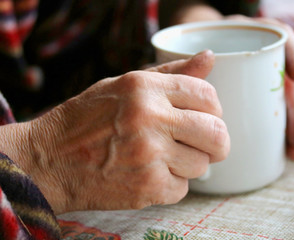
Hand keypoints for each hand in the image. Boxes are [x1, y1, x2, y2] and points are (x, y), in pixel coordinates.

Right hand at [24, 50, 228, 213]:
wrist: (49, 160)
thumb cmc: (87, 119)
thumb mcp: (126, 85)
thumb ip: (171, 73)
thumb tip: (209, 58)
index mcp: (144, 87)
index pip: (208, 96)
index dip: (213, 109)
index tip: (205, 117)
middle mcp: (149, 118)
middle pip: (217, 134)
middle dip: (215, 142)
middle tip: (202, 144)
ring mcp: (149, 155)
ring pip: (202, 165)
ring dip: (189, 164)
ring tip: (163, 158)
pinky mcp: (146, 187)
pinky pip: (182, 189)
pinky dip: (171, 184)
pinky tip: (149, 175)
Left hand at [168, 4, 293, 159]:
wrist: (183, 54)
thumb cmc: (179, 59)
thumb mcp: (178, 61)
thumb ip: (186, 63)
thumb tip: (209, 57)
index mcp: (245, 39)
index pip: (280, 37)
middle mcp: (258, 57)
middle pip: (288, 77)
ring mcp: (260, 76)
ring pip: (288, 97)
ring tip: (293, 149)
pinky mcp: (258, 95)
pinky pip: (278, 111)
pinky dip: (285, 130)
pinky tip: (288, 150)